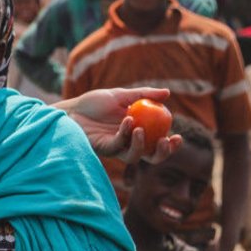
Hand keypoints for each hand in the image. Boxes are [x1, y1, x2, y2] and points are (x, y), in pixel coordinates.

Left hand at [59, 87, 180, 162]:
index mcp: (136, 133)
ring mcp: (115, 148)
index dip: (170, 145)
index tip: (178, 136)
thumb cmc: (94, 103)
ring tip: (140, 129)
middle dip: (162, 153)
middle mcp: (127, 144)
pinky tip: (127, 120)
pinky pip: (117, 145)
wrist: (71, 108)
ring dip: (141, 145)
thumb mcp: (121, 95)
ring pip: (134, 157)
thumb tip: (168, 93)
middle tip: (166, 141)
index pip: (157, 144)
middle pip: (150, 157)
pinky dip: (124, 134)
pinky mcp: (102, 148)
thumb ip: (143, 95)